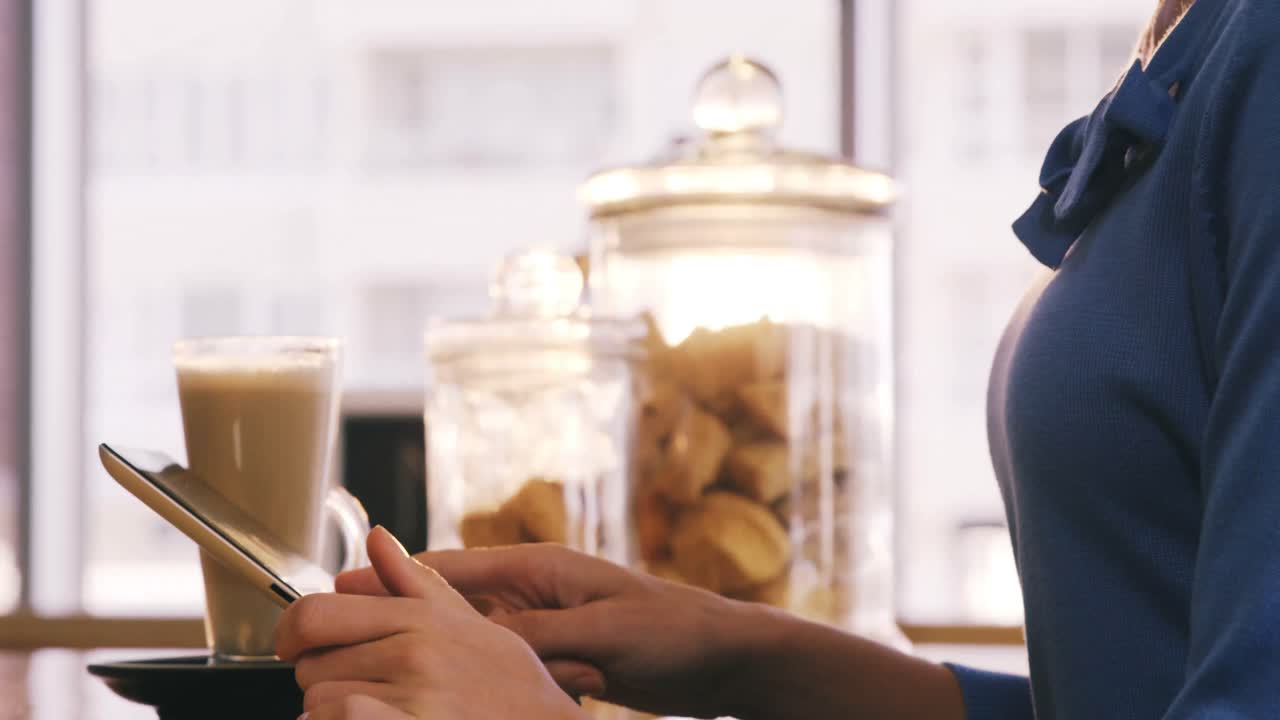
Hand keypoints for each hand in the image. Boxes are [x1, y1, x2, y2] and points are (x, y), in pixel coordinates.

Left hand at [274, 526, 586, 719]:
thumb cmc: (509, 681)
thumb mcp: (467, 619)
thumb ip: (414, 580)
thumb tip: (377, 538)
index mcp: (420, 617)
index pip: (316, 613)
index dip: (288, 632)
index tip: (291, 646)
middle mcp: (412, 652)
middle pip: (311, 665)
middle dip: (321, 678)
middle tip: (354, 685)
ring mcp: (412, 696)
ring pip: (318, 703)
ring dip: (329, 713)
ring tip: (370, 710)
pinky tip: (362, 719)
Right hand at [337, 542, 762, 718]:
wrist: (721, 656)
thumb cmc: (672, 631)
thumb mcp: (601, 633)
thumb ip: (536, 638)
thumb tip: (470, 642)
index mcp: (541, 569)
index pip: (454, 568)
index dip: (398, 575)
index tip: (347, 582)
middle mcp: (535, 592)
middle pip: (450, 600)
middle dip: (400, 610)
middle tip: (341, 624)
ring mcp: (544, 623)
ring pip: (469, 634)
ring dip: (431, 643)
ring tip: (373, 659)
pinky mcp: (558, 654)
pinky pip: (500, 661)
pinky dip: (471, 671)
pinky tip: (441, 688)